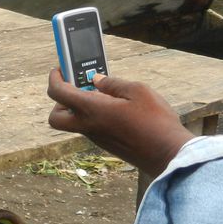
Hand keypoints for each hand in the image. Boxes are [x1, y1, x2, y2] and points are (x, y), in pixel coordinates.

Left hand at [47, 69, 194, 176]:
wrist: (168, 154)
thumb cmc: (155, 122)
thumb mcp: (138, 91)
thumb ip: (113, 83)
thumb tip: (97, 80)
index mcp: (91, 110)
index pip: (57, 93)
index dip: (54, 78)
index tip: (59, 69)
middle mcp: (88, 126)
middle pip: (56, 117)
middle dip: (59, 101)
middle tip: (76, 88)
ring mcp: (96, 138)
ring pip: (73, 123)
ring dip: (79, 107)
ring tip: (101, 93)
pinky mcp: (106, 144)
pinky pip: (90, 127)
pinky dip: (93, 115)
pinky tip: (113, 107)